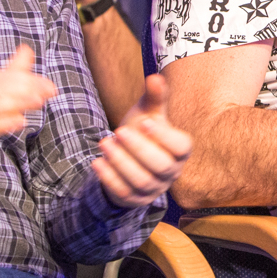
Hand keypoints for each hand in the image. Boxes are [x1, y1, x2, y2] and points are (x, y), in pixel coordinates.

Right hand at [0, 45, 55, 179]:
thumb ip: (8, 74)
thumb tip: (28, 49)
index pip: (5, 78)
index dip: (29, 81)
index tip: (50, 87)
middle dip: (26, 90)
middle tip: (49, 92)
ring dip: (16, 103)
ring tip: (38, 101)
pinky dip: (1, 123)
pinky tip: (19, 121)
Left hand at [93, 74, 189, 206]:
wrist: (129, 158)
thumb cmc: (143, 132)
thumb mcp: (149, 113)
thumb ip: (154, 97)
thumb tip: (154, 77)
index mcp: (180, 151)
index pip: (180, 147)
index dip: (164, 136)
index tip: (144, 122)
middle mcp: (172, 172)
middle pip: (161, 165)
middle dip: (139, 149)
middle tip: (119, 131)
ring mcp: (155, 189)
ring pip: (141, 180)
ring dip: (121, 162)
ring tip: (104, 142)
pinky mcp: (136, 200)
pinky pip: (124, 192)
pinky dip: (109, 177)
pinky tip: (96, 161)